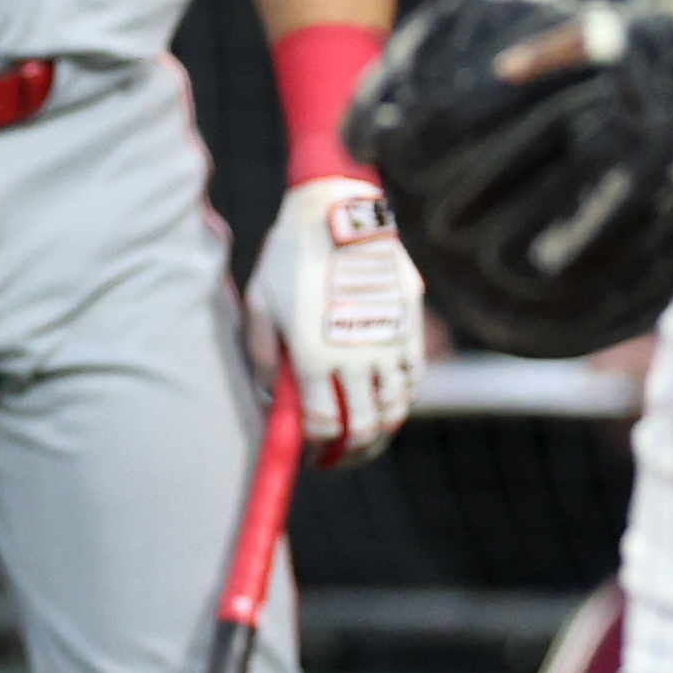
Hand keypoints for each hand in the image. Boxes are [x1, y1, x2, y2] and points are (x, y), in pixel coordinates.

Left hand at [248, 175, 422, 466]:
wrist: (338, 212)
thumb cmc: (288, 258)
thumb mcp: (259, 306)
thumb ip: (260, 359)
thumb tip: (271, 401)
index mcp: (311, 357)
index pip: (323, 427)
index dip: (319, 451)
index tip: (312, 457)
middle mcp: (354, 356)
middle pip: (364, 428)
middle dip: (351, 454)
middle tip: (339, 460)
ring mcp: (388, 340)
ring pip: (395, 408)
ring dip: (381, 432)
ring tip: (365, 438)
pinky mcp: (410, 323)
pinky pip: (413, 377)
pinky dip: (402, 399)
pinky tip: (386, 402)